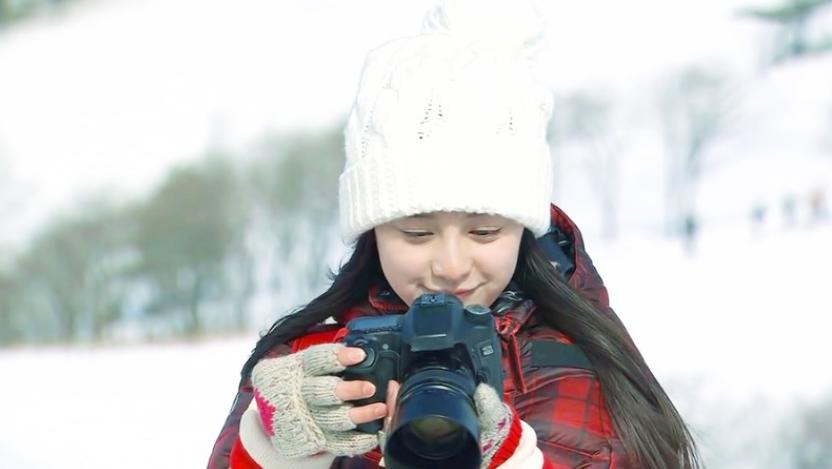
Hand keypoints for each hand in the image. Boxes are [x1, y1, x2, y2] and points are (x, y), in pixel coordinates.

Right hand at [251, 343, 389, 457]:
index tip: (360, 355)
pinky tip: (373, 434)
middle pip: (323, 392)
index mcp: (300, 370)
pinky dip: (357, 441)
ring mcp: (310, 418)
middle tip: (370, 387)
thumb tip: (362, 349)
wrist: (274, 409)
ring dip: (360, 415)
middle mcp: (303, 394)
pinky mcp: (316, 438)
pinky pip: (338, 443)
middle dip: (349, 390)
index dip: (338, 357)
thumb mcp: (301, 362)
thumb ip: (326, 357)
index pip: (317, 360)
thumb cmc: (297, 380)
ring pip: (334, 418)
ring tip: (381, 408)